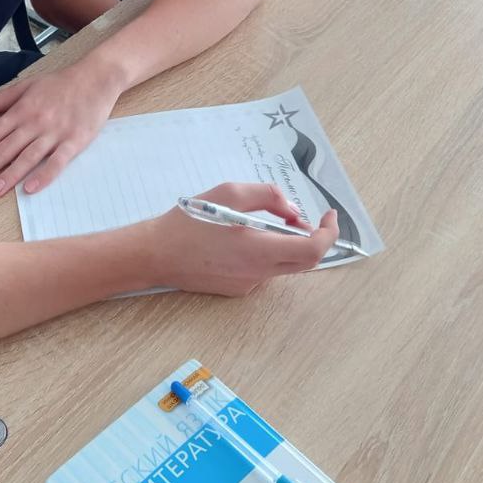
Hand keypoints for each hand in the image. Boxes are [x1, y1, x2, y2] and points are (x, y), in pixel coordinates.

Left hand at [0, 60, 121, 197]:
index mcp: (20, 110)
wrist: (96, 77)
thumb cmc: (59, 84)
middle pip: (4, 149)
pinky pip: (57, 161)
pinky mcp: (75, 141)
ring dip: (8, 176)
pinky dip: (44, 175)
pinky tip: (30, 189)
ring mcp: (55, 133)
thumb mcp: (24, 87)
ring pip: (27, 157)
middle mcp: (34, 122)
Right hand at [145, 183, 338, 295]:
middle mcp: (259, 273)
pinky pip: (262, 271)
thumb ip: (268, 196)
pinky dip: (262, 253)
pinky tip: (236, 239)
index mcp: (260, 250)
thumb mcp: (229, 193)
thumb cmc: (188, 222)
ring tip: (254, 222)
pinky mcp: (236, 289)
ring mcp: (248, 285)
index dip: (328, 232)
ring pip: (283, 265)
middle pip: (305, 261)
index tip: (328, 216)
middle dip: (310, 237)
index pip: (313, 250)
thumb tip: (291, 208)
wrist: (155, 255)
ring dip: (282, 243)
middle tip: (296, 216)